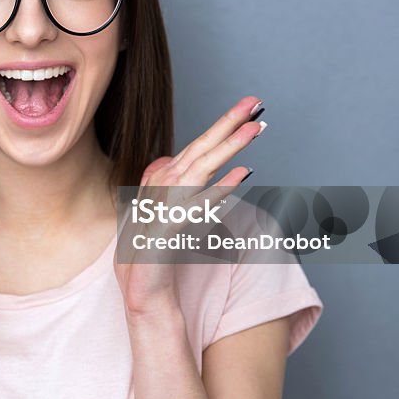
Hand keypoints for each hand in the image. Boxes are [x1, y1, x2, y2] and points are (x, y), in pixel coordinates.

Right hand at [115, 95, 265, 318]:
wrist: (144, 296)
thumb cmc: (154, 258)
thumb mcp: (165, 216)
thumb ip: (169, 187)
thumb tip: (179, 162)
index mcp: (163, 185)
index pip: (196, 148)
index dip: (220, 127)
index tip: (246, 110)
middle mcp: (162, 191)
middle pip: (199, 150)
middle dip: (226, 123)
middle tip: (254, 102)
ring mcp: (164, 210)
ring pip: (200, 169)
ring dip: (228, 147)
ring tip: (254, 129)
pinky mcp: (168, 232)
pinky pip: (199, 207)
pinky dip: (220, 189)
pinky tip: (242, 175)